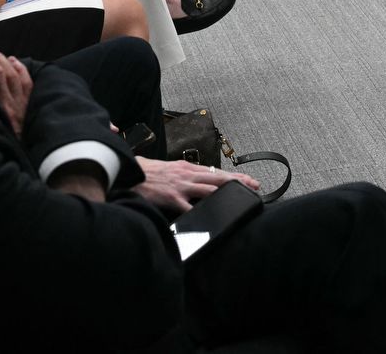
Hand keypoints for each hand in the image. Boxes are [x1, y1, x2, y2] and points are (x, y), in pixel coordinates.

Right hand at [132, 157, 259, 216]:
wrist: (130, 173)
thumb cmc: (147, 173)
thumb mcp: (170, 170)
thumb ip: (184, 176)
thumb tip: (198, 183)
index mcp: (187, 168)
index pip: (215, 172)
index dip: (234, 176)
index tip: (249, 180)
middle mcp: (187, 174)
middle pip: (218, 178)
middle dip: (238, 181)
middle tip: (255, 185)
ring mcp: (181, 186)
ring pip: (210, 189)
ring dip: (227, 193)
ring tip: (242, 197)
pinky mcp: (173, 198)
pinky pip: (190, 207)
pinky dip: (201, 213)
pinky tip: (212, 217)